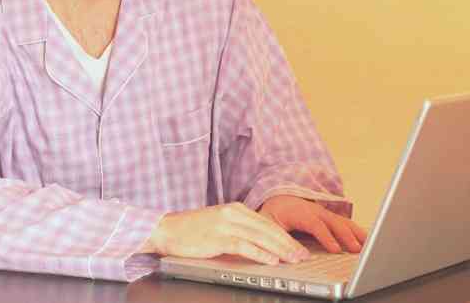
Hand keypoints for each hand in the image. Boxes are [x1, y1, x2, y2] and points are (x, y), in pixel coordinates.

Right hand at [140, 202, 309, 264]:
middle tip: (303, 255)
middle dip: (288, 243)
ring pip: (260, 236)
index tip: (298, 247)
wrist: (166, 229)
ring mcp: (225, 224)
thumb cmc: (191, 229)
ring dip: (280, 249)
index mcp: (235, 208)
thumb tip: (261, 242)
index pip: (267, 223)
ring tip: (293, 259)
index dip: (285, 236)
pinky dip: (260, 253)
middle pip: (268, 228)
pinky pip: (244, 245)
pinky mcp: (217, 237)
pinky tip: (271, 260)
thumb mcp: (219, 223)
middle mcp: (233, 213)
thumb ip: (239, 228)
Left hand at [259, 195, 366, 252]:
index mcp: (299, 212)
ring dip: (355, 233)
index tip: (335, 250)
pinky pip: (345, 223)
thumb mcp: (267, 223)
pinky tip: (368, 240)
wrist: (278, 199)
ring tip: (368, 246)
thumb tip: (292, 254)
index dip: (325, 237)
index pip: (314, 224)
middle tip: (357, 250)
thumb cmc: (273, 213)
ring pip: (342, 221)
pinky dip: (357, 231)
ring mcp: (324, 213)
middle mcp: (314, 210)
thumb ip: (276, 237)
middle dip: (345, 236)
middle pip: (333, 222)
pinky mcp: (329, 218)